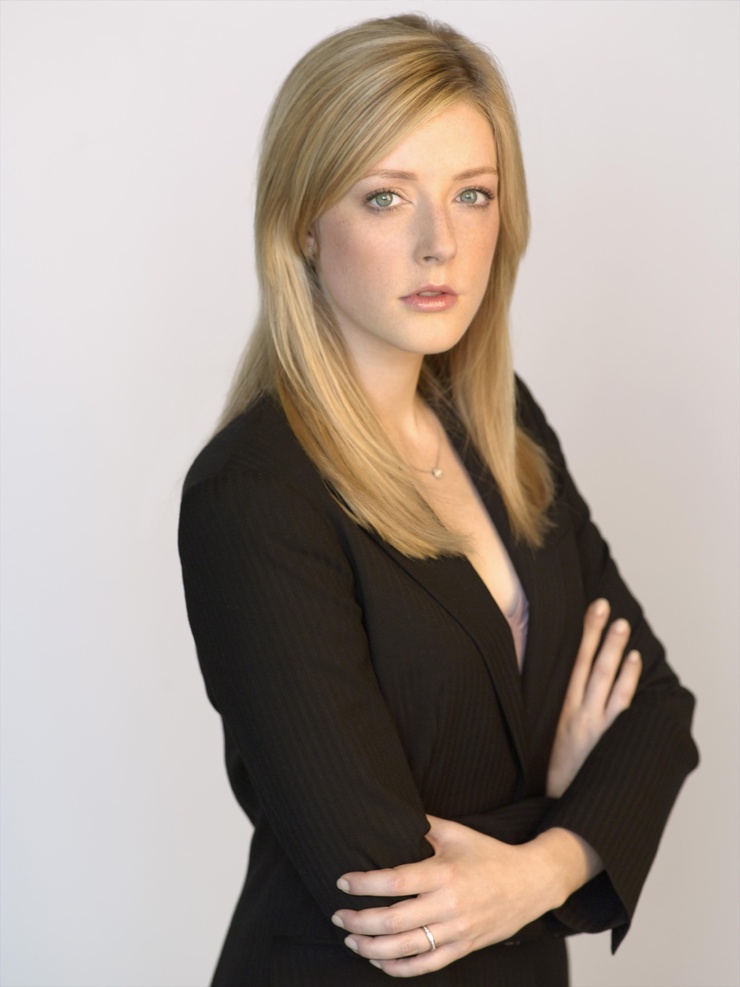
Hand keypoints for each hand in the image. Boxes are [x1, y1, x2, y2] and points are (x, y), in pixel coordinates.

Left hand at [331, 816, 580, 977]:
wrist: (532, 883)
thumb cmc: (490, 854)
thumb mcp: (457, 833)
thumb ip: (423, 826)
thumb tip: (390, 814)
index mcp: (444, 873)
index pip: (395, 880)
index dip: (364, 884)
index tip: (343, 882)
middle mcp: (449, 905)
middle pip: (393, 920)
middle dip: (359, 920)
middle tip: (338, 915)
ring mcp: (457, 930)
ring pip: (405, 948)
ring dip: (371, 948)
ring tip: (351, 940)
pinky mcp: (464, 947)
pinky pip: (426, 965)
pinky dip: (399, 969)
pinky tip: (380, 962)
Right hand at [547, 598, 641, 797]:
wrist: (564, 811)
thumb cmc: (556, 777)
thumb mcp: (543, 742)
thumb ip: (549, 716)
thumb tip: (540, 688)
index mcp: (560, 712)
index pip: (572, 665)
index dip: (581, 637)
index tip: (589, 611)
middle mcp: (577, 714)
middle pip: (588, 664)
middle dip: (596, 634)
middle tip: (605, 607)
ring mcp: (595, 725)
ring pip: (606, 679)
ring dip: (614, 650)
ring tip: (622, 625)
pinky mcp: (610, 739)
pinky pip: (622, 704)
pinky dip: (628, 680)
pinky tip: (633, 661)